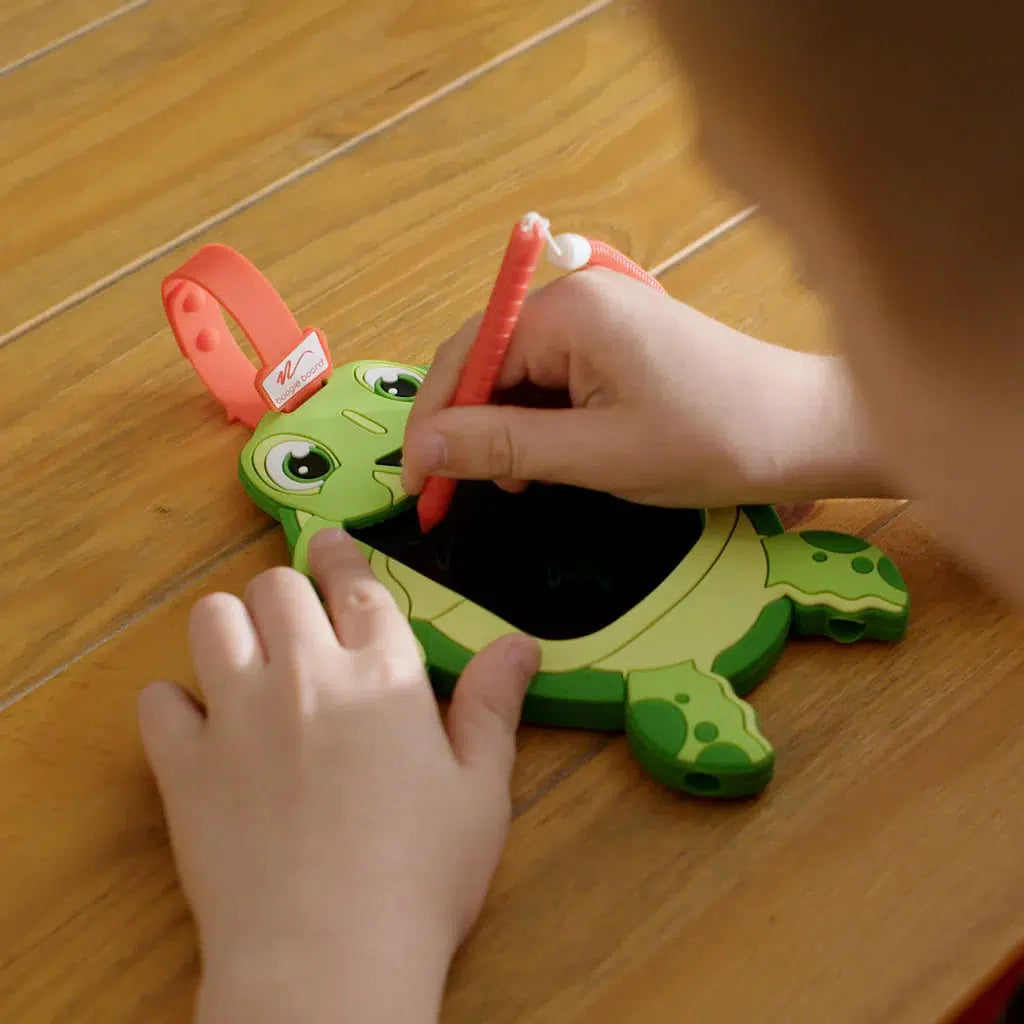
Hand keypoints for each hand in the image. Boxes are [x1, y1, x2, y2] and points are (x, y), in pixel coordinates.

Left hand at [137, 529, 539, 1023]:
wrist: (329, 957)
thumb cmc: (420, 876)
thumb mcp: (482, 790)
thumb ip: (493, 706)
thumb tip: (519, 646)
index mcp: (382, 676)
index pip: (359, 588)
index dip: (346, 559)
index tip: (334, 547)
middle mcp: (305, 674)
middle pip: (276, 586)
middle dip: (288, 592)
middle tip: (298, 621)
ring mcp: (237, 714)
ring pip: (212, 619)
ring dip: (231, 627)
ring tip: (249, 658)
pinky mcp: (186, 764)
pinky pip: (158, 700)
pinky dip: (176, 704)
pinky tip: (201, 726)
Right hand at [401, 266, 890, 506]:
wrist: (804, 430)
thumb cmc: (715, 439)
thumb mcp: (597, 455)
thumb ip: (504, 448)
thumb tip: (427, 448)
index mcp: (570, 310)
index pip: (468, 356)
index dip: (434, 422)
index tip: (416, 481)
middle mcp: (578, 297)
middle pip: (485, 358)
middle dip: (464, 426)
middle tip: (451, 490)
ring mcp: (598, 315)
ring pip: (514, 372)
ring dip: (500, 428)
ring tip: (510, 483)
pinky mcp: (614, 339)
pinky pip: (549, 376)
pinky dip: (534, 421)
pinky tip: (541, 460)